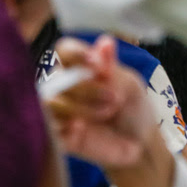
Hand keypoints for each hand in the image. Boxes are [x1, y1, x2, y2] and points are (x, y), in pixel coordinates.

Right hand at [48, 36, 175, 186]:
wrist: (138, 143)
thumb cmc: (132, 107)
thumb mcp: (129, 85)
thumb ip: (112, 69)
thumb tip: (105, 42)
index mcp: (81, 66)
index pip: (65, 50)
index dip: (77, 54)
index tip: (97, 64)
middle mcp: (65, 85)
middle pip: (58, 77)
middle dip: (87, 87)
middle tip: (115, 98)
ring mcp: (60, 110)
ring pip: (51, 102)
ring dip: (78, 107)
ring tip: (105, 114)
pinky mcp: (58, 135)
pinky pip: (48, 128)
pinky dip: (63, 128)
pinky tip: (81, 130)